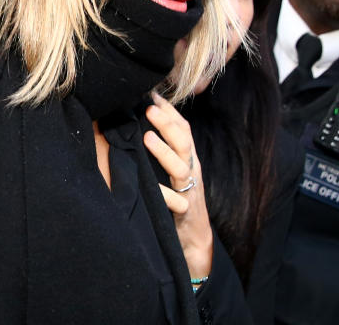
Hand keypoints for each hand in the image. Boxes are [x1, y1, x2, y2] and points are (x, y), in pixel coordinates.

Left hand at [144, 91, 212, 278]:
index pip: (184, 129)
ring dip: (164, 152)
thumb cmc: (180, 202)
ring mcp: (190, 192)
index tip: (152, 95)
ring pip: (181, 169)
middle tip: (149, 109)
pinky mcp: (185, 213)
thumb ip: (165, 153)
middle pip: (185, 143)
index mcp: (188, 160)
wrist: (195, 242)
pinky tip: (153, 188)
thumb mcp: (174, 174)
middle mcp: (191, 172)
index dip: (170, 112)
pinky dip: (164, 195)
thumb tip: (142, 126)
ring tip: (147, 138)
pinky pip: (177, 203)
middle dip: (168, 124)